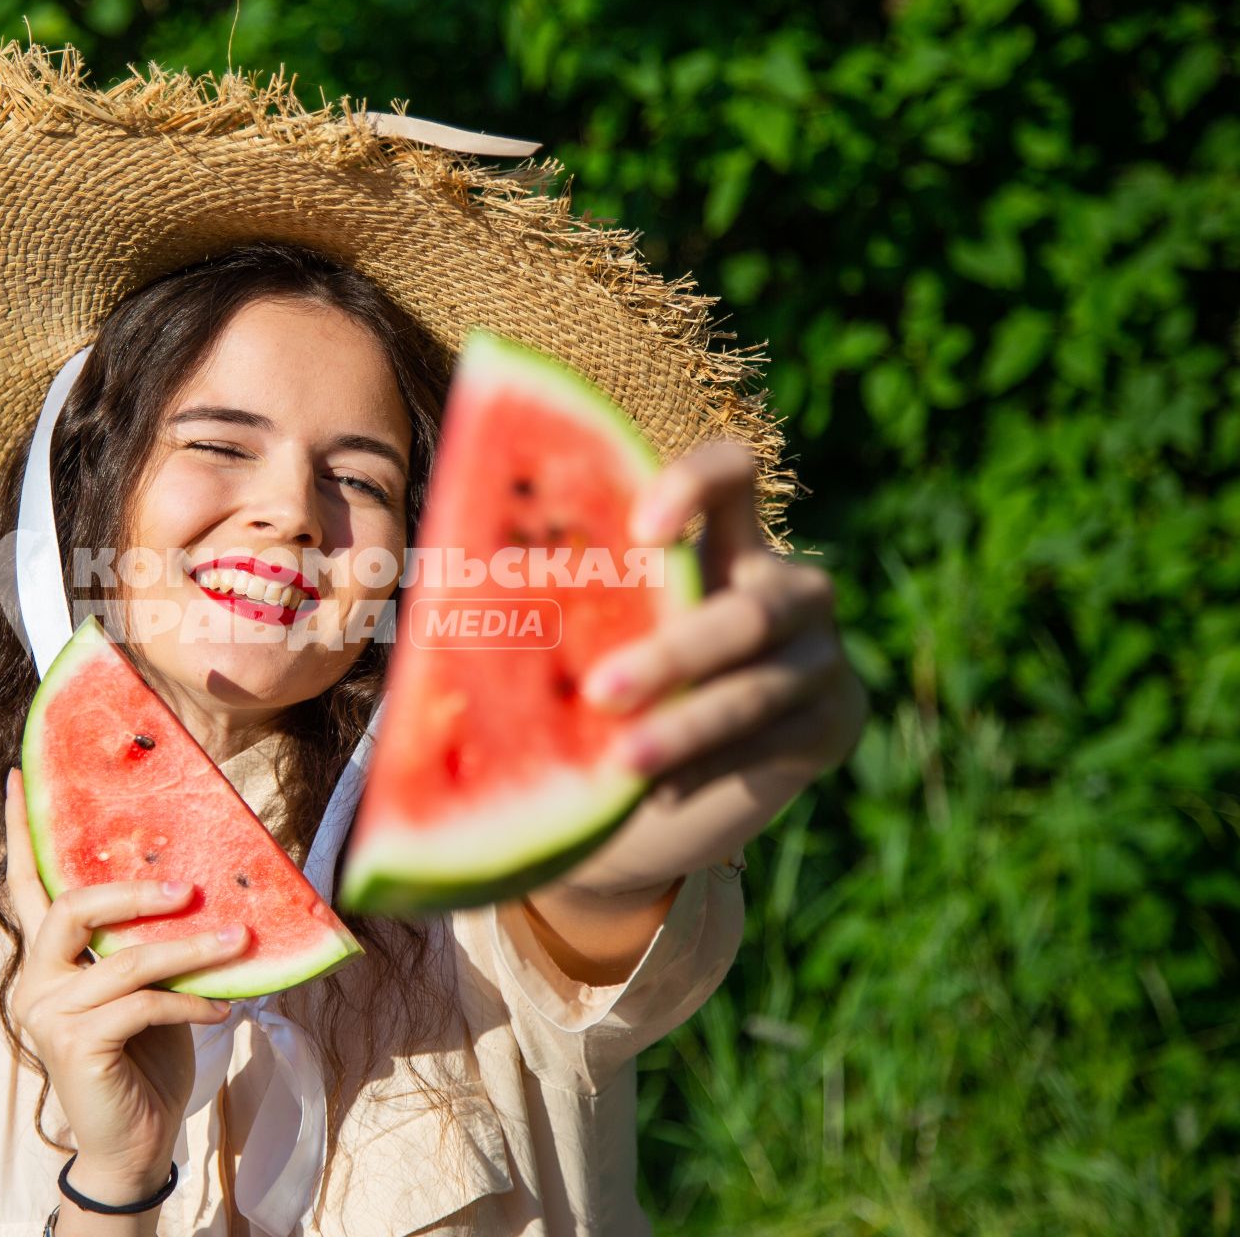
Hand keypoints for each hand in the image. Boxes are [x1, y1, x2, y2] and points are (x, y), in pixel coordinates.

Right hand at [1, 769, 242, 1200]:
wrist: (134, 1141)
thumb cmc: (144, 1056)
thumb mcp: (145, 988)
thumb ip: (145, 942)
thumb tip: (195, 887)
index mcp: (46, 957)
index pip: (26, 884)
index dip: (19, 829)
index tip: (19, 773)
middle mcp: (35, 979)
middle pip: (69, 907)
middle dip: (132, 891)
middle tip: (190, 887)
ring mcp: (47, 1013)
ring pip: (121, 958)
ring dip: (187, 949)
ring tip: (236, 940)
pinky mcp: (74, 1045)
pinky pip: (142, 1004)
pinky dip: (189, 1000)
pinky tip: (222, 1007)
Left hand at [565, 441, 866, 893]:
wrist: (676, 782)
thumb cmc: (611, 684)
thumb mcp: (588, 637)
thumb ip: (550, 605)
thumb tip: (434, 588)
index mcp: (726, 542)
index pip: (735, 474)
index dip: (697, 486)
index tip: (640, 530)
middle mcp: (787, 587)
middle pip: (748, 609)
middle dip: (672, 654)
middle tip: (596, 691)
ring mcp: (820, 654)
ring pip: (758, 686)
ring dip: (685, 725)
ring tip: (620, 763)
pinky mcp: (834, 721)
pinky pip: (773, 742)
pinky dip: (710, 767)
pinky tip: (659, 793)